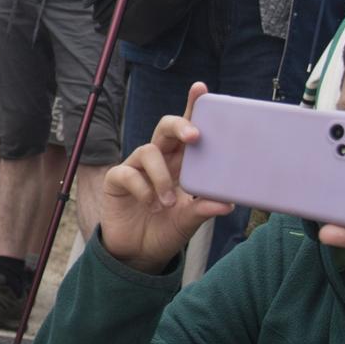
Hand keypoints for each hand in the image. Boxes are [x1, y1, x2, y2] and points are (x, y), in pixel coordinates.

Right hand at [100, 82, 231, 270]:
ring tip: (167, 203)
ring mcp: (135, 168)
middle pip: (164, 128)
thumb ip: (204, 210)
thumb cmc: (165, 231)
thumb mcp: (189, 222)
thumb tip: (228, 203)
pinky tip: (148, 205)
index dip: (192, 108)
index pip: (187, 131)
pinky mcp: (116, 181)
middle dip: (179, 125)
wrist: (138, 254)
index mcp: (179, 165)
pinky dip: (142, 189)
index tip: (201, 89)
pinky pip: (128, 173)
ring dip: (161, 176)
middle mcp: (158, 161)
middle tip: (195, 137)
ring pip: (147, 151)